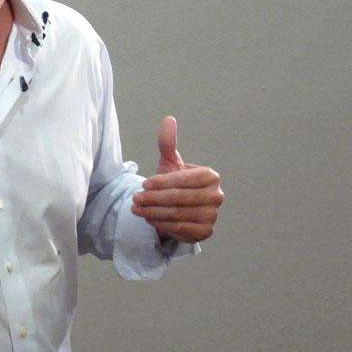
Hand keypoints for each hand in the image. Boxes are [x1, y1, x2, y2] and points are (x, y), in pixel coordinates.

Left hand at [131, 116, 223, 243]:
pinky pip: (180, 229)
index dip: (162, 182)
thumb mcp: (169, 163)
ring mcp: (213, 215)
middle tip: (135, 199)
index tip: (144, 183)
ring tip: (137, 209)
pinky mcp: (205, 231)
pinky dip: (162, 224)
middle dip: (154, 199)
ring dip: (154, 212)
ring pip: (178, 214)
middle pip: (180, 198)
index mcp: (210, 176)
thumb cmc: (174, 183)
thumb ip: (168, 144)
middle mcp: (216, 196)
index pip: (184, 179)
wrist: (176, 208)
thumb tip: (168, 120)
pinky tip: (149, 219)